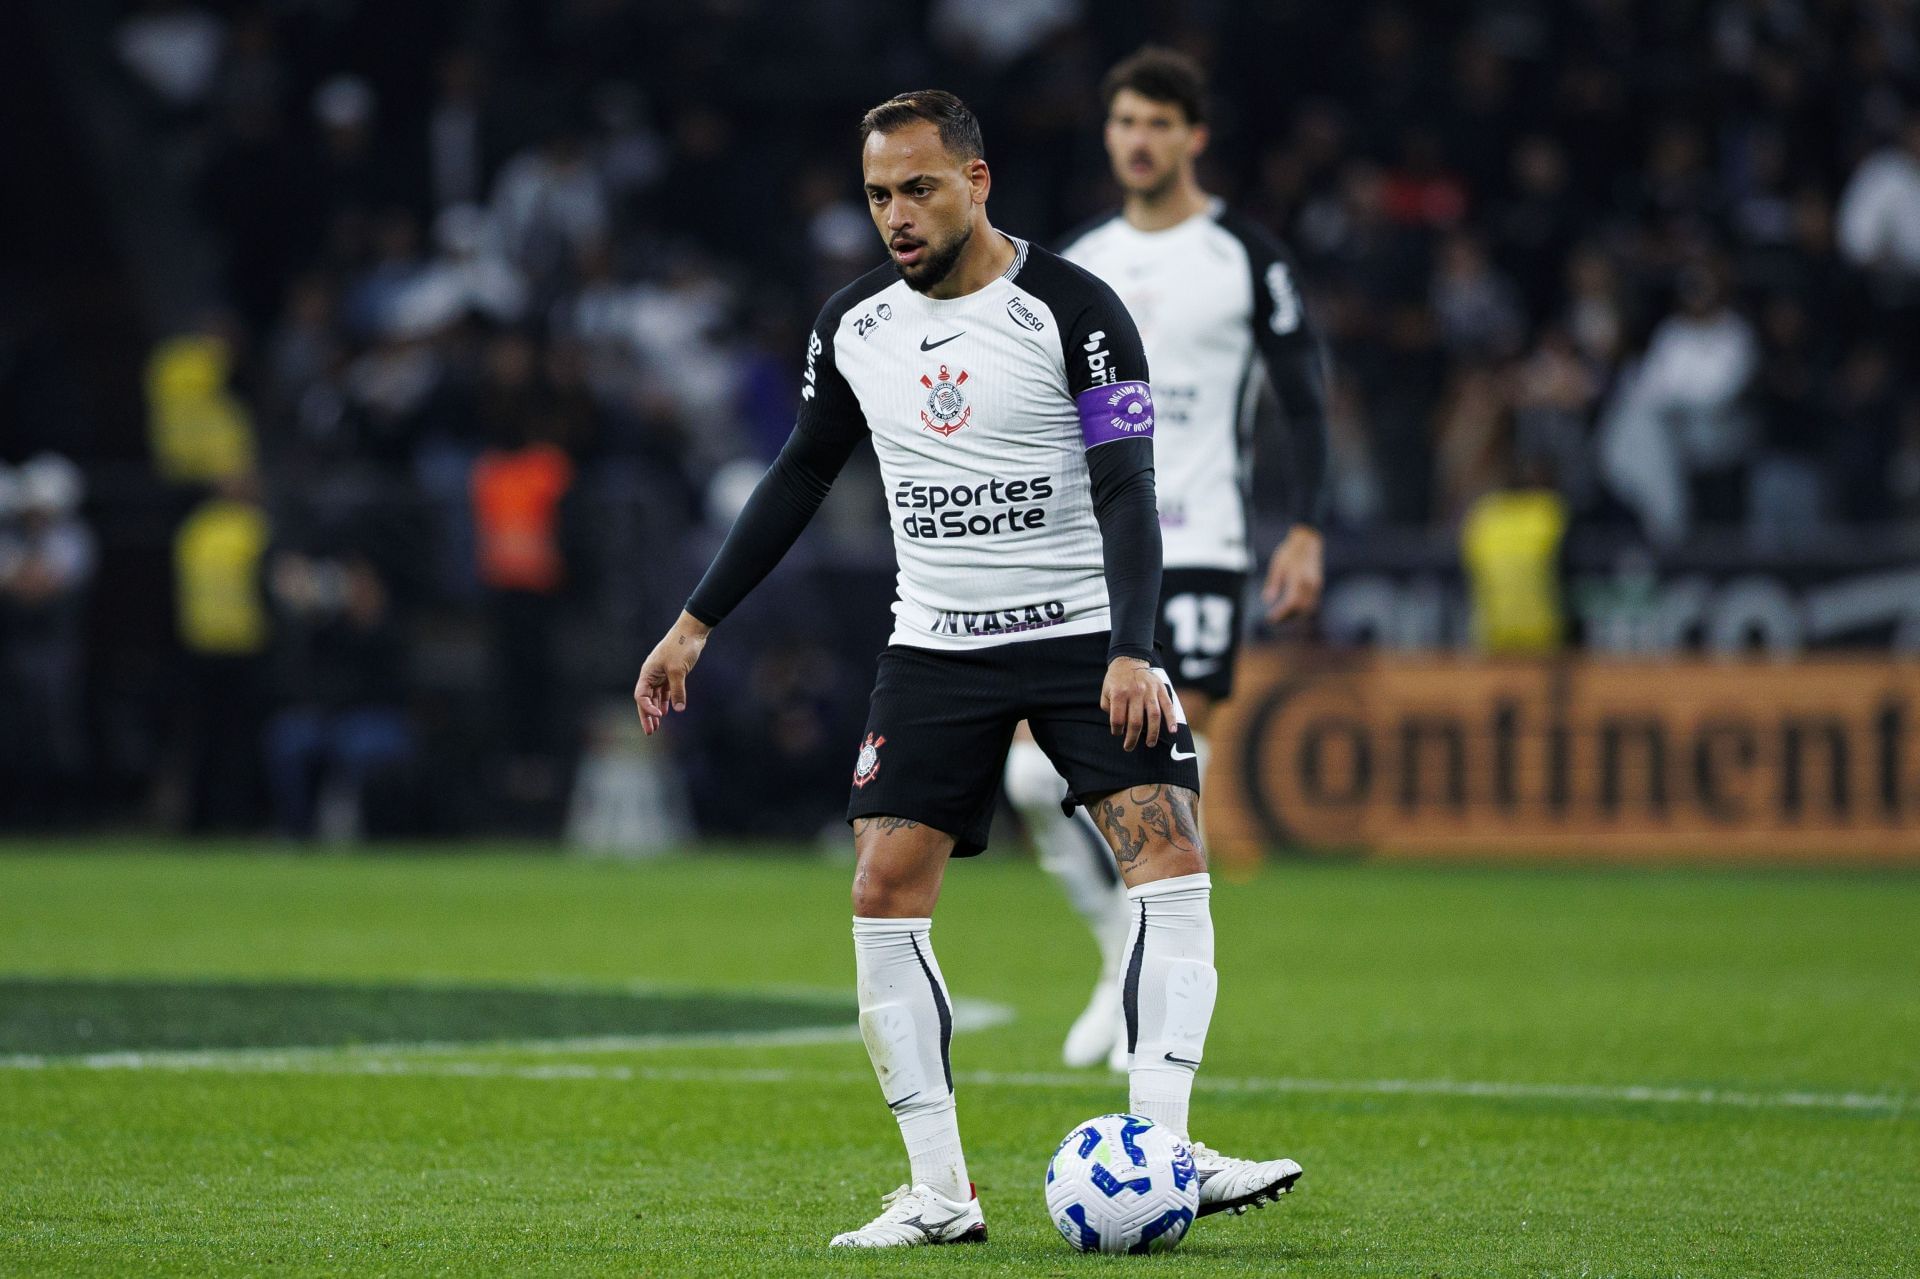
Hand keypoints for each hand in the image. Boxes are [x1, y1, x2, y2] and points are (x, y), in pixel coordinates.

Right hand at [634, 611, 710, 734]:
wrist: (692, 631)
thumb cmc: (681, 647)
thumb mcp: (678, 671)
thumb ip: (678, 691)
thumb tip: (679, 710)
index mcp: (647, 672)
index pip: (641, 696)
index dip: (647, 709)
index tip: (660, 717)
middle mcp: (651, 674)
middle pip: (645, 699)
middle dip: (647, 716)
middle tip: (650, 732)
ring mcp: (661, 673)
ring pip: (655, 696)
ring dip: (656, 711)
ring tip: (657, 727)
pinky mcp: (671, 673)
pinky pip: (665, 691)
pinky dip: (665, 701)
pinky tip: (667, 712)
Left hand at [1101, 656, 1174, 750]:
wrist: (1129, 660)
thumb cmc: (1116, 681)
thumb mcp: (1106, 692)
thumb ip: (1109, 709)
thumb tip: (1119, 726)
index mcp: (1119, 694)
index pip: (1118, 719)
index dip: (1117, 730)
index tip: (1117, 733)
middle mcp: (1135, 692)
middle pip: (1136, 722)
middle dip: (1132, 738)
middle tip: (1129, 747)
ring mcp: (1150, 691)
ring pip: (1153, 716)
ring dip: (1152, 733)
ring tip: (1150, 744)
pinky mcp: (1161, 689)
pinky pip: (1168, 706)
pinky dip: (1171, 719)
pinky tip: (1173, 731)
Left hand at [1262, 524, 1323, 622]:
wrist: (1308, 540)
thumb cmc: (1290, 551)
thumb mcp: (1277, 565)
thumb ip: (1273, 583)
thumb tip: (1267, 600)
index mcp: (1298, 579)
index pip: (1290, 603)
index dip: (1280, 613)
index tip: (1270, 618)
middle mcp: (1310, 584)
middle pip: (1300, 609)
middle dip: (1287, 617)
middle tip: (1274, 619)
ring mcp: (1316, 585)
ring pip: (1308, 608)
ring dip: (1295, 614)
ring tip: (1282, 616)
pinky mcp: (1318, 584)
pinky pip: (1312, 602)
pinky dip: (1302, 608)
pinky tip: (1292, 608)